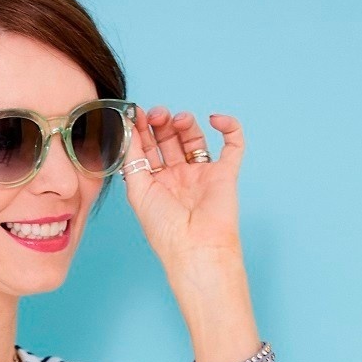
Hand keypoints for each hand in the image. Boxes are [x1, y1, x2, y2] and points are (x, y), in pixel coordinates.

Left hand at [122, 105, 245, 278]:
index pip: (148, 148)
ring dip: (186, 122)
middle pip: (169, 139)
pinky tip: (216, 119)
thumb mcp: (138, 190)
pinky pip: (233, 145)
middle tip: (157, 115)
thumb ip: (131, 157)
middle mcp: (178, 177)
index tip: (136, 113)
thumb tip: (127, 127)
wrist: (195, 248)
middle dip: (162, 123)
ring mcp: (202, 174)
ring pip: (195, 138)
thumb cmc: (165, 229)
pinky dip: (229, 127)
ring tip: (178, 119)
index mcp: (155, 182)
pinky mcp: (225, 174)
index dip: (142, 129)